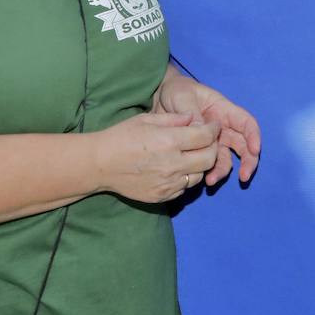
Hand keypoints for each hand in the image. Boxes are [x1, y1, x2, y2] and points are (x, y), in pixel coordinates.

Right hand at [93, 112, 220, 203]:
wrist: (100, 164)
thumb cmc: (122, 136)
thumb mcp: (147, 119)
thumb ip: (174, 119)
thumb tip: (195, 118)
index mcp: (168, 141)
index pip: (205, 137)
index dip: (214, 129)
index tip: (213, 125)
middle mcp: (172, 164)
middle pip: (209, 158)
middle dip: (213, 147)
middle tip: (207, 140)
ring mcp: (168, 183)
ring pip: (199, 175)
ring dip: (200, 164)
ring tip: (191, 155)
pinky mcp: (163, 196)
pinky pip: (184, 188)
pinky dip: (186, 177)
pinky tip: (177, 168)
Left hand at [155, 71, 260, 185]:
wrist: (160, 99)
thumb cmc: (176, 91)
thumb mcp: (182, 98)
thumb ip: (192, 114)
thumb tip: (202, 134)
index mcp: (223, 110)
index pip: (246, 123)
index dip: (254, 136)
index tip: (255, 150)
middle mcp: (223, 127)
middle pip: (243, 145)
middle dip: (248, 161)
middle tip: (244, 177)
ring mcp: (213, 141)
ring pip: (226, 158)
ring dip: (223, 171)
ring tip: (211, 181)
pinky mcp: (201, 151)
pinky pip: (210, 164)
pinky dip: (208, 172)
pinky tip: (202, 179)